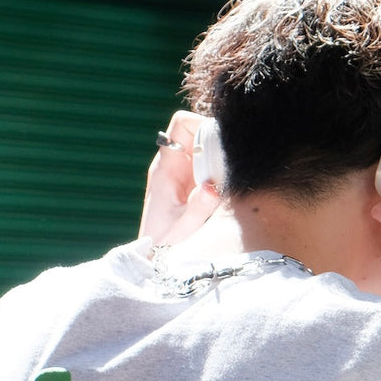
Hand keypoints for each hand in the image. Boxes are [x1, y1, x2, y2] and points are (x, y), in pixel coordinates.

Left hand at [138, 110, 220, 245]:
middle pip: (197, 132)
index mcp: (166, 168)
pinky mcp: (189, 184)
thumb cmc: (165, 244)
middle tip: (226, 168)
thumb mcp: (183, 228)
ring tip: (224, 181)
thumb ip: (198, 208)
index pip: (181, 124)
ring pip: (203, 148)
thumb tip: (212, 188)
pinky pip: (206, 165)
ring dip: (218, 159)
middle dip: (215, 144)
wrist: (153, 256)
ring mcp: (181, 173)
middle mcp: (172, 165)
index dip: (201, 123)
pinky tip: (221, 190)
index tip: (219, 144)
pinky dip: (218, 171)